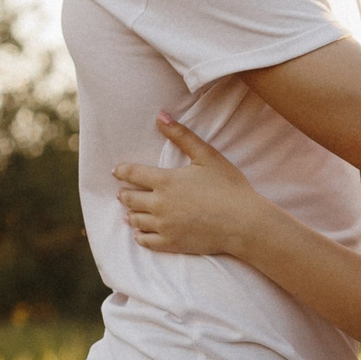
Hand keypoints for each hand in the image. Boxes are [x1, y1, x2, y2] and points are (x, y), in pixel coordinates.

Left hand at [114, 115, 270, 256]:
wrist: (243, 223)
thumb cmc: (229, 187)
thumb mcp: (207, 156)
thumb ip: (182, 136)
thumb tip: (160, 116)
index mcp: (165, 181)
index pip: (133, 174)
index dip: (122, 171)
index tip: (116, 171)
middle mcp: (159, 203)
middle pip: (130, 198)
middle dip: (124, 194)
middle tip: (122, 193)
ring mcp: (163, 225)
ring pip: (135, 220)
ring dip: (131, 214)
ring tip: (130, 213)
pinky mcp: (171, 243)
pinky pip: (145, 241)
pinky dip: (140, 235)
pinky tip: (141, 232)